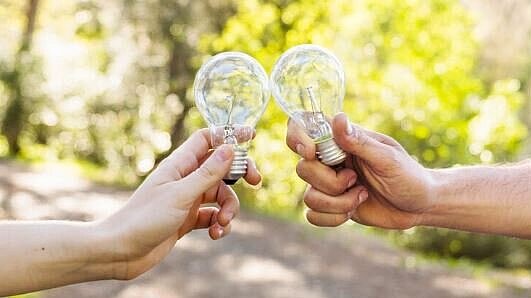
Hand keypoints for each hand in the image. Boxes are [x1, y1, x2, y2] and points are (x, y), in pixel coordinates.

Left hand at [99, 129, 260, 279]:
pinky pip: (213, 216)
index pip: (208, 139)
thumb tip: (230, 148)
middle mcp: (185, 178)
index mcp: (180, 164)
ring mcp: (187, 199)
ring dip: (229, 209)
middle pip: (221, 167)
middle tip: (256, 182)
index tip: (252, 136)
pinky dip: (219, 224)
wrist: (120, 251)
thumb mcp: (181, 194)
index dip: (229, 135)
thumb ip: (208, 173)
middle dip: (240, 174)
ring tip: (222, 224)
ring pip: (221, 195)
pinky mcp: (187, 219)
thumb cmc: (144, 218)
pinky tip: (215, 234)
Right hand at [286, 113, 433, 228]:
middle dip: (330, 182)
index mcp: (341, 140)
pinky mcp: (331, 206)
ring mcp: (328, 184)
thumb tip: (338, 118)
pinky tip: (353, 210)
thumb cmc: (408, 175)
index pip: (303, 127)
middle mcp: (330, 160)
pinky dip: (332, 218)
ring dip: (337, 203)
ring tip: (361, 196)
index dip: (297, 137)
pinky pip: (312, 215)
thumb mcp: (388, 158)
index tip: (311, 153)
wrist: (419, 206)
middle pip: (303, 168)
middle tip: (355, 180)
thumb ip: (360, 142)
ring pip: (308, 196)